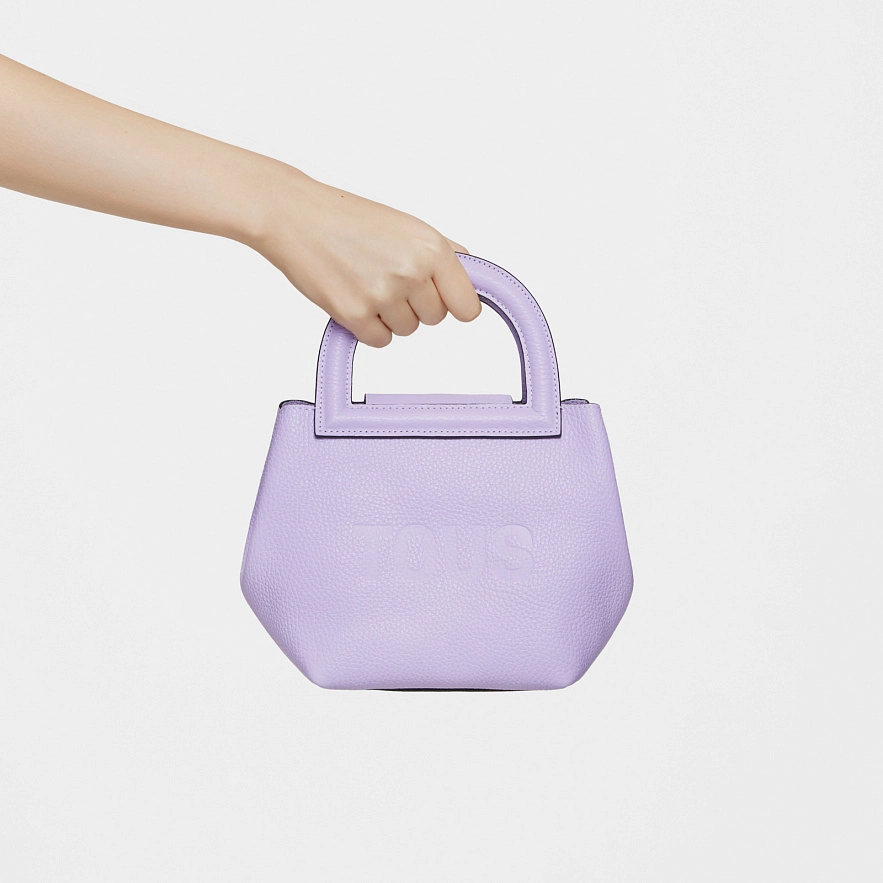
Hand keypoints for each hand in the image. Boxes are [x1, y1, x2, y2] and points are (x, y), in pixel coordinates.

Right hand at [248, 165, 481, 347]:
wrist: (294, 216)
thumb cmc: (348, 218)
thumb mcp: (406, 225)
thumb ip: (442, 252)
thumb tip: (472, 277)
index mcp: (432, 249)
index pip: (467, 307)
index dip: (454, 305)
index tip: (441, 299)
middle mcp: (412, 273)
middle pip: (435, 319)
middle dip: (417, 306)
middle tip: (388, 278)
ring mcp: (383, 296)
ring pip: (407, 330)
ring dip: (391, 316)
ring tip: (367, 283)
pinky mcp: (354, 315)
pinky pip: (380, 340)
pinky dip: (369, 327)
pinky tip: (355, 298)